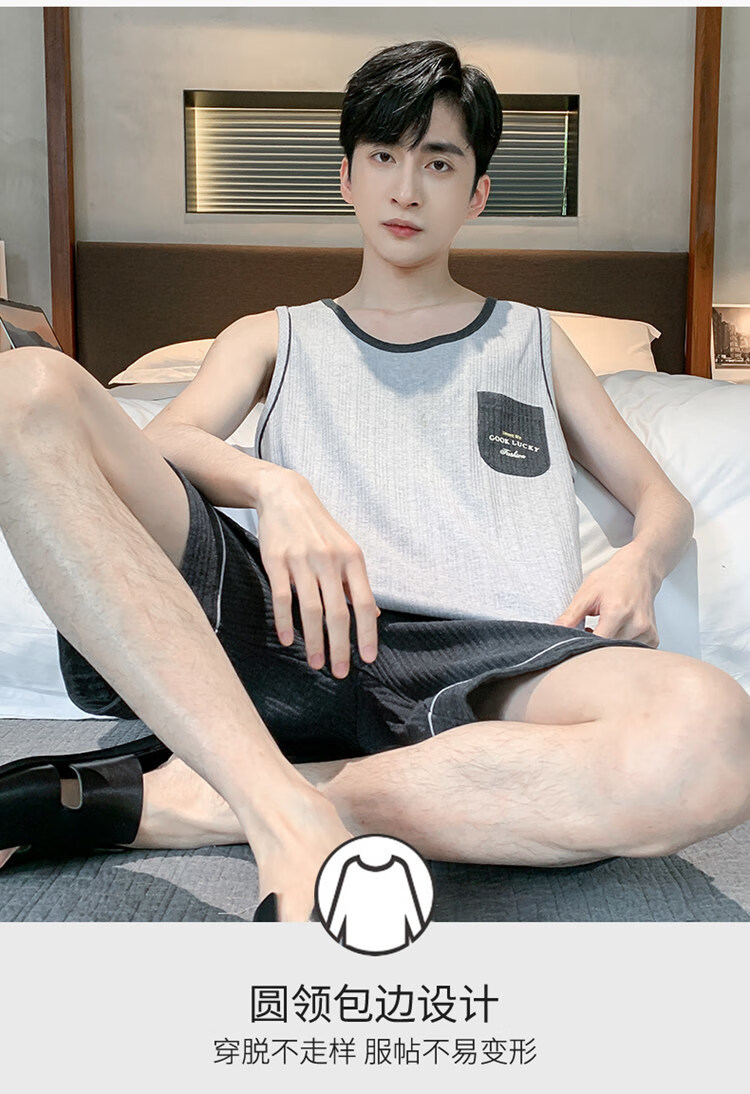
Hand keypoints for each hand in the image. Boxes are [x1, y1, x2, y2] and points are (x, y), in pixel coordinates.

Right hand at [254, 467, 379, 676]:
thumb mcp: (346, 550)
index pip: (365, 603)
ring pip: (311, 609)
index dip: (368, 633)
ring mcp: (302, 560)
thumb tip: (374, 615)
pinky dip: (285, 621)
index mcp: (353, 559)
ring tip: (316, 664)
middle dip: (340, 646)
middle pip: (338, 612)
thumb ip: (356, 583)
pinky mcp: (277, 561)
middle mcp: (330, 560)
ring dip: (314, 641)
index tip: (368, 658)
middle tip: (340, 672)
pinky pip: (283, 597)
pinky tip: (287, 640)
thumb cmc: (320, 529)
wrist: (286, 496)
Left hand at [553, 545, 659, 646]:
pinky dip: (621, 645)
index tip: (576, 639)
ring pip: (620, 652)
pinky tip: (616, 631)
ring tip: (603, 628)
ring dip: (608, 646)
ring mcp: (647, 632)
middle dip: (594, 645)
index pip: (597, 642)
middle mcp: (637, 624)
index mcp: (618, 612)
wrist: (640, 570)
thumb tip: (554, 630)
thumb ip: (570, 615)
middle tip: (588, 631)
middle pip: (609, 650)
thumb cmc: (614, 578)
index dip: (583, 643)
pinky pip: (633, 651)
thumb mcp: (587, 593)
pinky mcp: (653, 637)